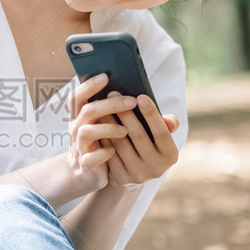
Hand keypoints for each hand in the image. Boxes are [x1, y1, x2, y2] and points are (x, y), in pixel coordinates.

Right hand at [66, 73, 137, 193]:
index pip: (77, 96)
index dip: (89, 85)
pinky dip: (103, 153)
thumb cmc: (112, 144)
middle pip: (88, 110)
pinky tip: (113, 152)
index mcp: (83, 115)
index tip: (106, 76)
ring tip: (125, 130)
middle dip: (111, 104)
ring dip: (108, 128)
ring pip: (86, 132)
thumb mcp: (118, 129)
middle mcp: (77, 128)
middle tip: (132, 101)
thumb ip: (141, 119)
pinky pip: (90, 158)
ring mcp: (79, 146)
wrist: (92, 173)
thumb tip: (172, 122)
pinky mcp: (85, 164)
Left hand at [104, 94, 179, 188]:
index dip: (151, 114)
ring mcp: (138, 174)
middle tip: (113, 94)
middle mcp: (156, 167)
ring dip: (110, 122)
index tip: (140, 96)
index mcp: (170, 155)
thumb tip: (169, 120)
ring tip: (102, 106)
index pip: (162, 132)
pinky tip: (97, 123)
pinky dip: (104, 136)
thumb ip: (166, 125)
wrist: (134, 174)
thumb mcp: (160, 138)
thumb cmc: (149, 146)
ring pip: (121, 143)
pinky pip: (110, 153)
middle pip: (138, 135)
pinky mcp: (121, 177)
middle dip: (125, 113)